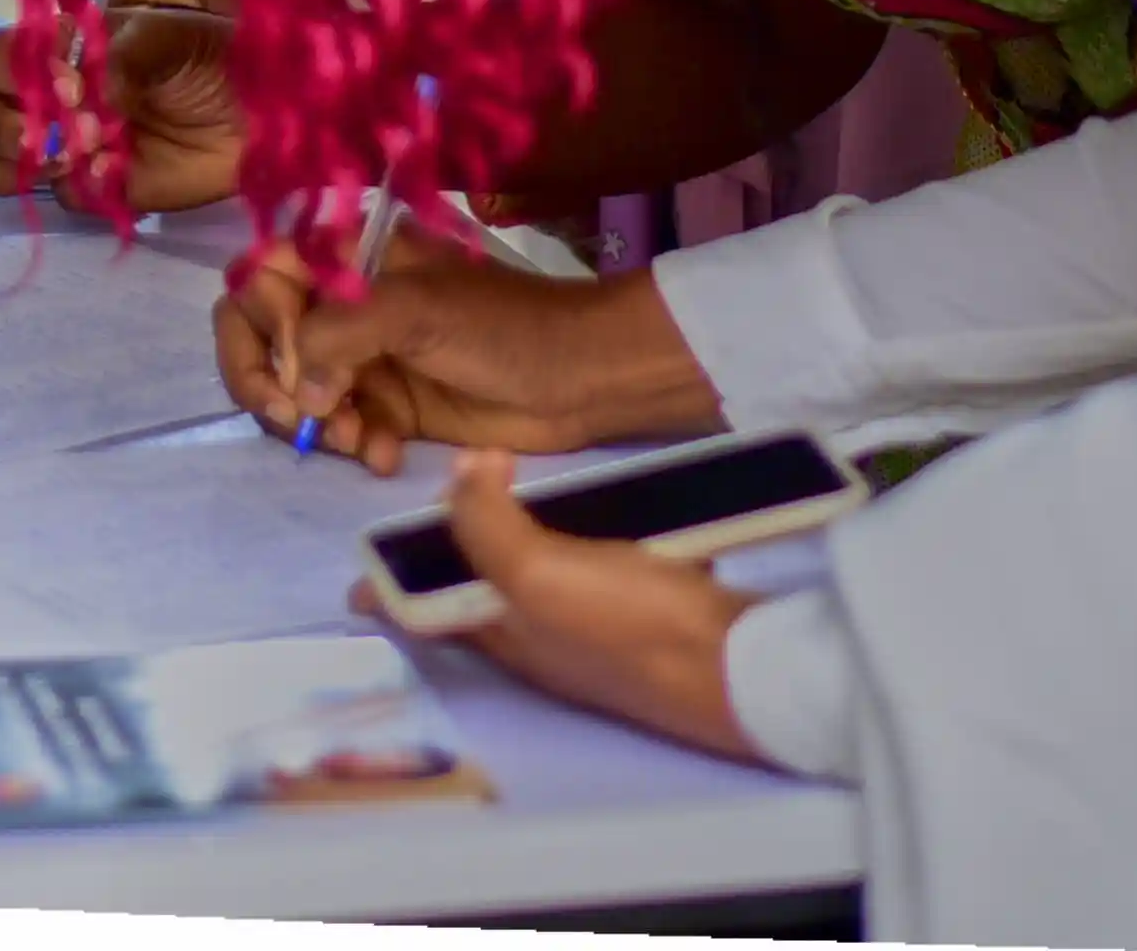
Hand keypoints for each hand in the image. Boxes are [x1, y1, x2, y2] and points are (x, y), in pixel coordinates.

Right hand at [0, 7, 240, 211]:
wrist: (260, 114)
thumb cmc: (209, 58)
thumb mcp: (166, 36)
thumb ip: (116, 55)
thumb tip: (78, 93)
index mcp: (54, 49)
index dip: (13, 72)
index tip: (71, 83)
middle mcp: (43, 97)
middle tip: (55, 132)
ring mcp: (61, 147)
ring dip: (18, 161)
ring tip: (70, 157)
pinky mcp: (91, 191)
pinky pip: (57, 199)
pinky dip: (77, 188)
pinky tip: (114, 175)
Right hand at [217, 245, 716, 472]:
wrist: (580, 378)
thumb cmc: (502, 326)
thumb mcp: (415, 312)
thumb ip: (336, 334)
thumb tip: (294, 388)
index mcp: (347, 255)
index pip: (258, 277)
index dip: (261, 325)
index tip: (293, 364)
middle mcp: (344, 300)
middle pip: (261, 336)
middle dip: (270, 382)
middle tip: (297, 419)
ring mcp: (363, 354)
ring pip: (294, 389)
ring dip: (313, 421)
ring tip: (355, 439)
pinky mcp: (387, 404)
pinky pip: (337, 426)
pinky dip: (352, 443)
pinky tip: (384, 456)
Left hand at [430, 453, 760, 761]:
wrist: (740, 663)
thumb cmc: (627, 624)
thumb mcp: (538, 573)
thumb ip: (487, 525)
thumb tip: (462, 472)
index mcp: (505, 639)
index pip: (430, 611)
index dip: (401, 577)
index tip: (396, 530)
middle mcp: (545, 641)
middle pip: (491, 585)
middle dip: (478, 533)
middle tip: (478, 473)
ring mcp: (602, 631)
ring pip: (554, 571)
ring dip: (545, 526)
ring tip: (537, 477)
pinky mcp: (654, 613)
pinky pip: (615, 565)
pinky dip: (610, 533)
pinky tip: (618, 499)